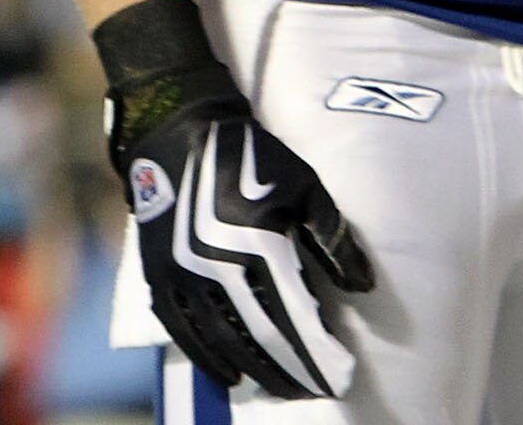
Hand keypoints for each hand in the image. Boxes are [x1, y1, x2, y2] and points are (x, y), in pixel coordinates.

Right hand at [121, 96, 374, 397]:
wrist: (180, 132)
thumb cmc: (252, 157)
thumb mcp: (305, 186)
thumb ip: (333, 238)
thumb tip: (362, 285)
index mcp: (258, 246)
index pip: (295, 319)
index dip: (319, 354)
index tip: (341, 376)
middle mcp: (217, 269)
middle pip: (261, 340)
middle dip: (292, 372)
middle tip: (316, 390)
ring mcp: (183, 277)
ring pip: (223, 342)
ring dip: (257, 372)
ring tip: (282, 389)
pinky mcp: (160, 278)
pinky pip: (184, 334)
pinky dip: (208, 360)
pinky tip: (230, 377)